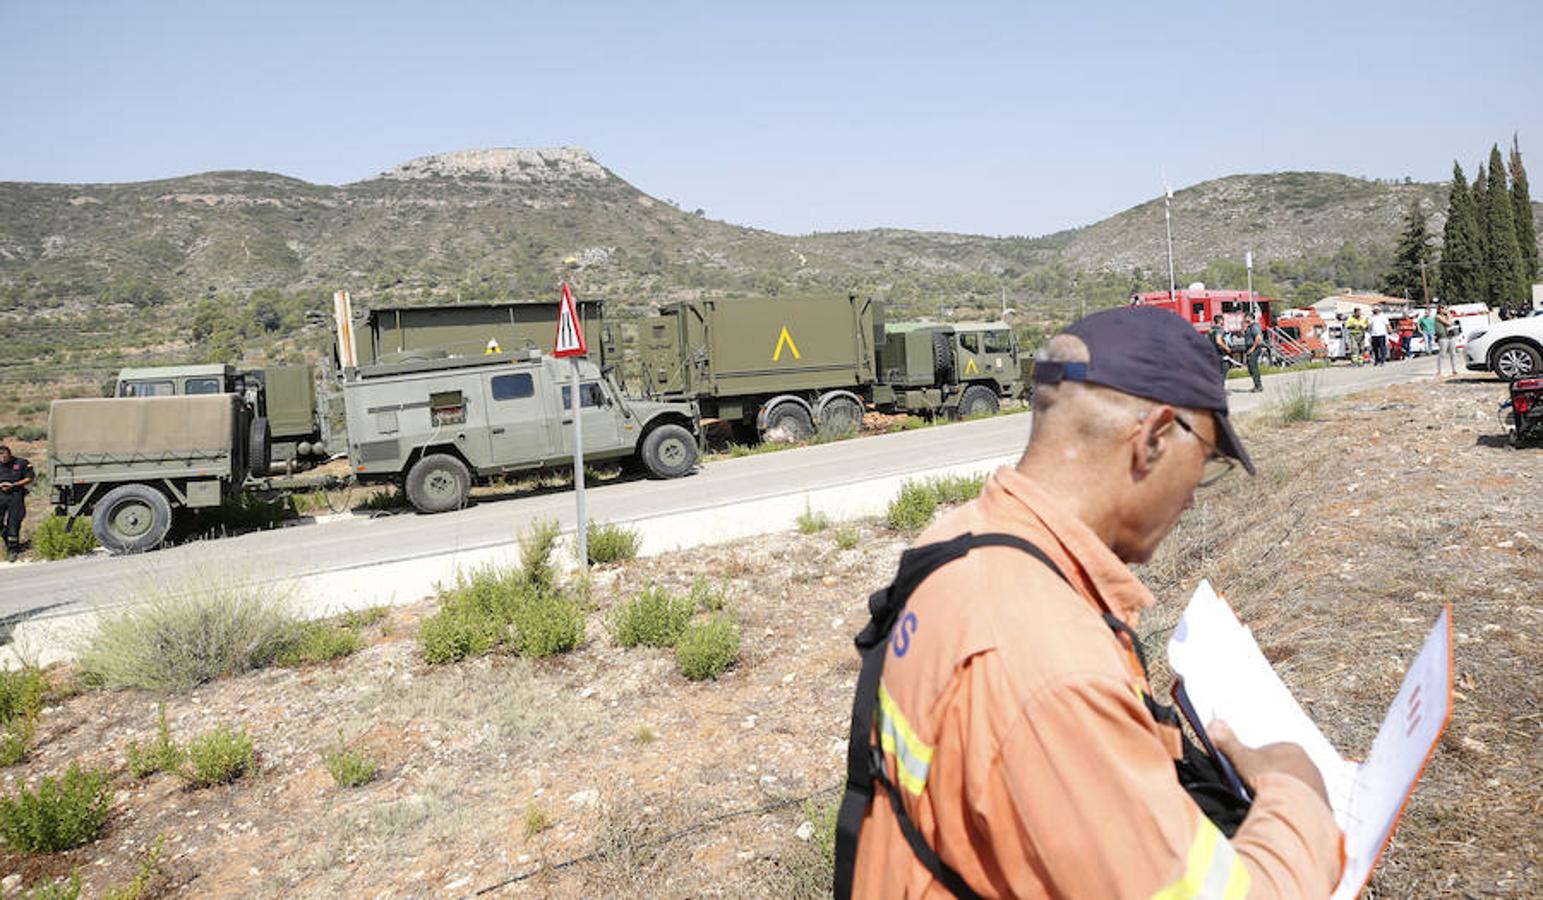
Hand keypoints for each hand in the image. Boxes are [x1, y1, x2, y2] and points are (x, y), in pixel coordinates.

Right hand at [1208, 720, 1329, 807]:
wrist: (1295, 809)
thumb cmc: (1270, 779)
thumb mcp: (1242, 759)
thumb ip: (1228, 742)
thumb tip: (1214, 724)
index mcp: (1291, 748)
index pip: (1270, 752)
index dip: (1255, 763)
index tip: (1246, 774)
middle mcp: (1309, 763)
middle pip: (1284, 769)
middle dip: (1270, 778)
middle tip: (1255, 790)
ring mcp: (1318, 785)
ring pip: (1295, 787)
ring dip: (1283, 794)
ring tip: (1268, 804)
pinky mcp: (1322, 804)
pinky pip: (1305, 804)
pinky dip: (1294, 808)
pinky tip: (1282, 813)